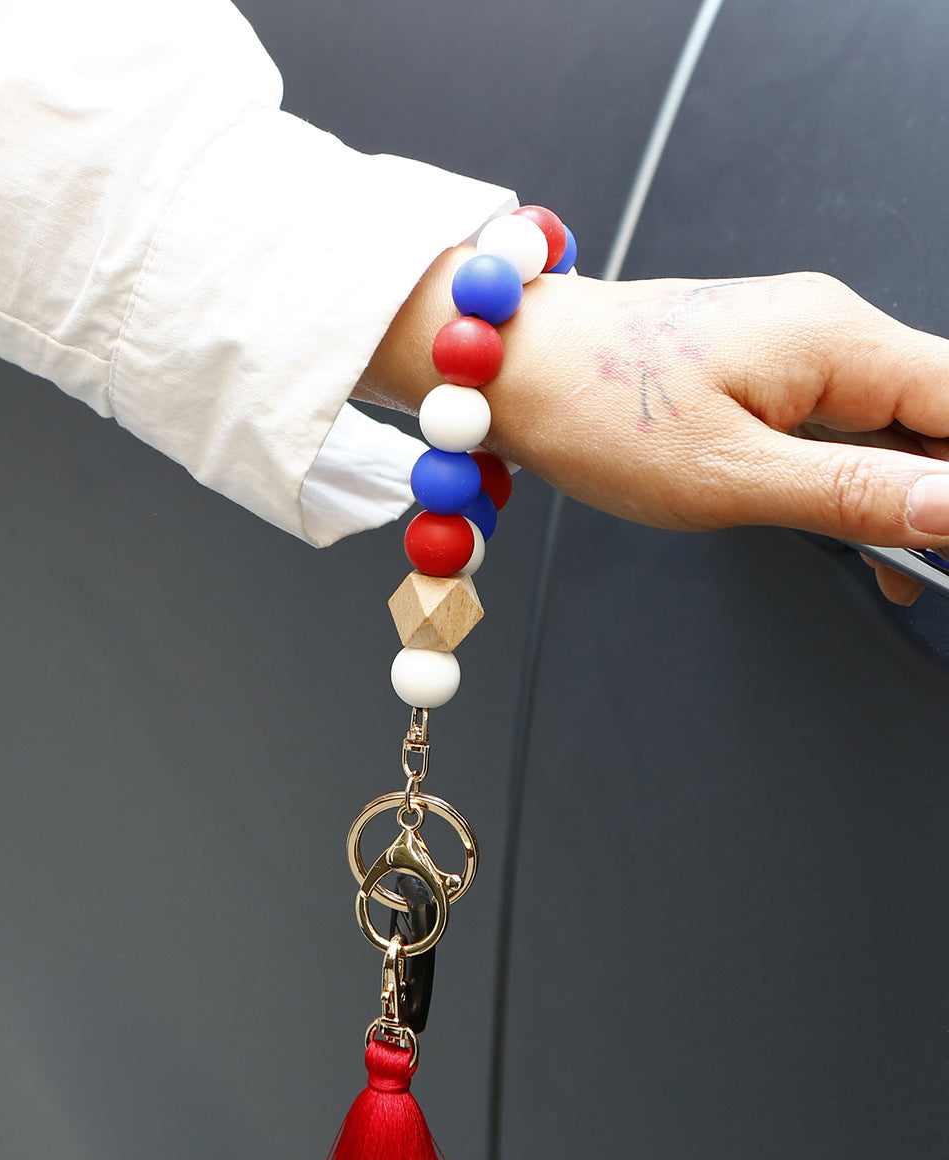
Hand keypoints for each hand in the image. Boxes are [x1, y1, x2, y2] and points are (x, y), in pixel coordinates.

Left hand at [358, 253, 948, 604]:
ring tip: (905, 570)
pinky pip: (848, 425)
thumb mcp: (729, 475)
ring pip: (897, 424)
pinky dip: (862, 481)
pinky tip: (864, 540)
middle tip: (927, 568)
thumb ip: (852, 493)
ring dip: (908, 496)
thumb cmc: (597, 410)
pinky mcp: (769, 371)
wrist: (513, 367)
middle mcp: (830, 330)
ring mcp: (799, 348)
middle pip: (940, 411)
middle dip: (943, 495)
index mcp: (837, 340)